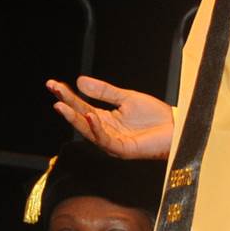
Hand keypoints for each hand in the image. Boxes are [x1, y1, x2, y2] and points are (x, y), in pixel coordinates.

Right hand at [46, 76, 172, 159]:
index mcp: (105, 120)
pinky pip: (105, 140)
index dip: (67, 95)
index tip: (53, 84)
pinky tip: (89, 115)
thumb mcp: (126, 97)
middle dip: (66, 105)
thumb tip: (79, 81)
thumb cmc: (154, 115)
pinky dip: (96, 128)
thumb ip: (104, 91)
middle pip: (80, 118)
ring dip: (75, 118)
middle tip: (53, 90)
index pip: (81, 106)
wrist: (176, 127)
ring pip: (89, 131)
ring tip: (62, 105)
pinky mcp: (123, 150)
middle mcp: (105, 132)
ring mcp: (113, 142)